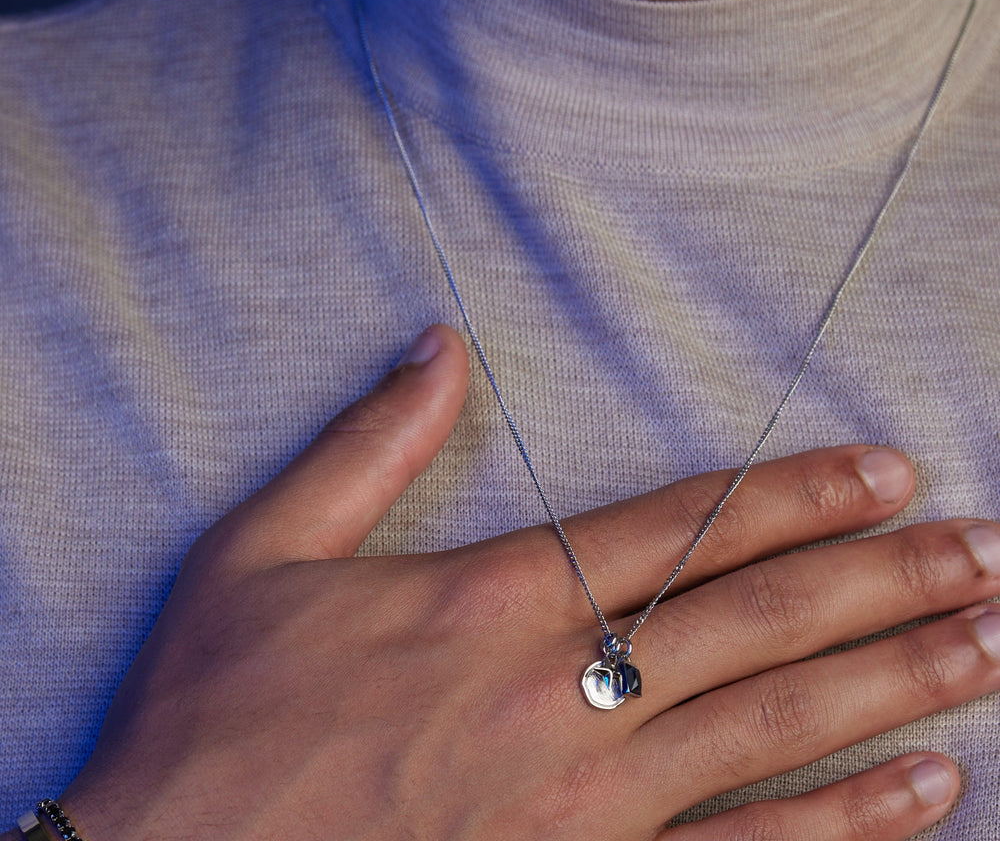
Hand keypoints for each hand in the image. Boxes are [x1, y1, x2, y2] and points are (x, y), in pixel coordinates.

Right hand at [58, 324, 999, 840]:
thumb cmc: (213, 716)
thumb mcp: (263, 551)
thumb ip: (366, 444)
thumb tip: (437, 344)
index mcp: (488, 603)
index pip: (677, 529)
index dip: (791, 495)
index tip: (883, 472)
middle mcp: (556, 696)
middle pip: (752, 621)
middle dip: (877, 579)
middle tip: (979, 550)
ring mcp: (583, 805)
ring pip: (774, 731)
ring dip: (893, 681)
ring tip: (985, 642)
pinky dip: (846, 827)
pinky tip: (928, 793)